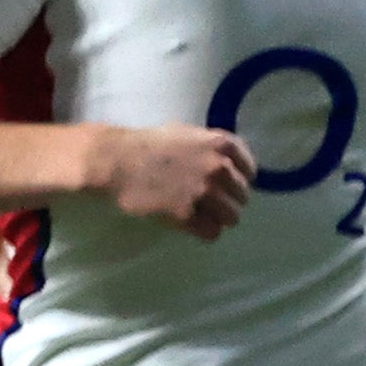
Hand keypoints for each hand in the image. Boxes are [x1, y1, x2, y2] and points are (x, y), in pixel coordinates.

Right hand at [95, 125, 254, 238]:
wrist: (115, 162)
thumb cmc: (147, 144)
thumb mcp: (186, 133)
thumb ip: (212, 147)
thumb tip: (231, 162)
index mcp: (221, 144)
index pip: (250, 170)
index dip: (239, 179)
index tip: (226, 184)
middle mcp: (218, 167)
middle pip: (242, 196)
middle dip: (227, 199)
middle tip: (206, 200)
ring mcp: (204, 192)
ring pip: (232, 217)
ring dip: (218, 217)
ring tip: (199, 214)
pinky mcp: (187, 215)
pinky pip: (212, 232)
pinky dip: (203, 231)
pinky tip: (190, 224)